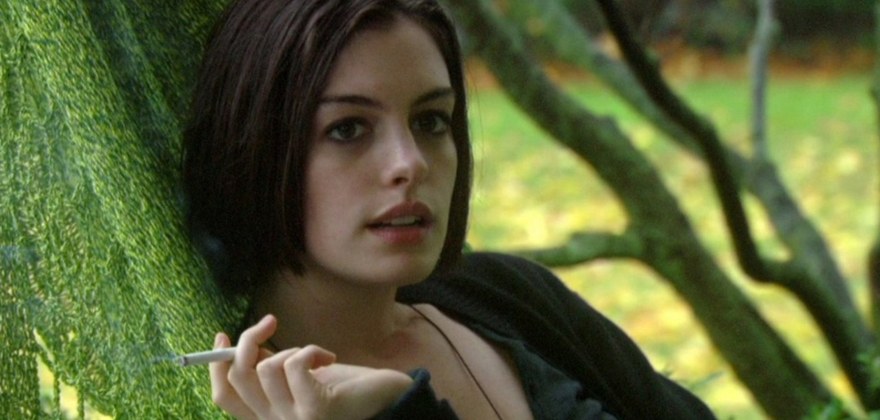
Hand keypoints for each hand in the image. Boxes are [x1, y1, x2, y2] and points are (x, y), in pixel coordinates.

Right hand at [210, 315, 412, 419]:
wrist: (385, 395)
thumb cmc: (343, 385)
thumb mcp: (298, 375)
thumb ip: (270, 367)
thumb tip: (243, 348)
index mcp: (267, 418)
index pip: (224, 396)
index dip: (217, 364)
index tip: (223, 335)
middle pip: (239, 377)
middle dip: (249, 339)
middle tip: (270, 322)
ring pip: (267, 367)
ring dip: (293, 348)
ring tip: (315, 356)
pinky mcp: (315, 410)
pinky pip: (294, 364)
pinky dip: (310, 351)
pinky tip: (327, 358)